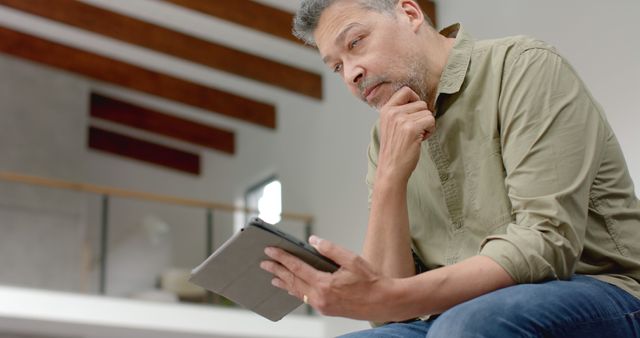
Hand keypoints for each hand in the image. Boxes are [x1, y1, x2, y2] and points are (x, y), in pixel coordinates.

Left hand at [260, 236, 398, 320]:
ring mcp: (323, 306)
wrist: (384, 302)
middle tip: (263, 262)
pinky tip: (292, 288)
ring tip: (272, 276)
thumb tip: (313, 240)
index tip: (270, 250)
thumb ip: (330, 249)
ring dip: (284, 283)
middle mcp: (320, 298)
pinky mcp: (327, 309)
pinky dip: (297, 291)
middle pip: (293, 281)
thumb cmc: (371, 281)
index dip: (282, 258)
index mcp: (325, 284)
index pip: (297, 268)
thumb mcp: (352, 259)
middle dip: (277, 270)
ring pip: (298, 292)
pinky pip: (306, 298)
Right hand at [377, 86, 434, 182]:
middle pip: (421, 103)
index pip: (406, 91)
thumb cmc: (394, 149)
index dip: (415, 99)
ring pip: (427, 112)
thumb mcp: (390, 126)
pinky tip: (421, 139)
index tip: (415, 112)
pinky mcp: (411, 128)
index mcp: (386, 110)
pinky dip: (430, 130)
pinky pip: (431, 120)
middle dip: (422, 116)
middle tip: (414, 130)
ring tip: (416, 136)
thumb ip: (399, 112)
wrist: (391, 168)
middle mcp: (392, 112)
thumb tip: (419, 102)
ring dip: (427, 124)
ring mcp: (401, 119)